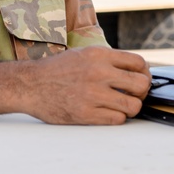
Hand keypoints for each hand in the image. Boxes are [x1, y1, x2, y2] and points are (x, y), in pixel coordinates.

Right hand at [14, 46, 151, 124]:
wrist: (30, 85)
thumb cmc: (58, 70)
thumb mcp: (85, 54)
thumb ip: (109, 60)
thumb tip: (138, 70)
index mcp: (99, 55)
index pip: (139, 63)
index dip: (144, 73)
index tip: (140, 79)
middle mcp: (98, 73)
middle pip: (141, 84)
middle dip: (141, 91)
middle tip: (134, 94)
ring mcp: (92, 94)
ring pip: (133, 106)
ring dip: (131, 107)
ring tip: (122, 106)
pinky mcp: (85, 114)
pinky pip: (117, 119)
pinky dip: (117, 117)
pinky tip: (109, 112)